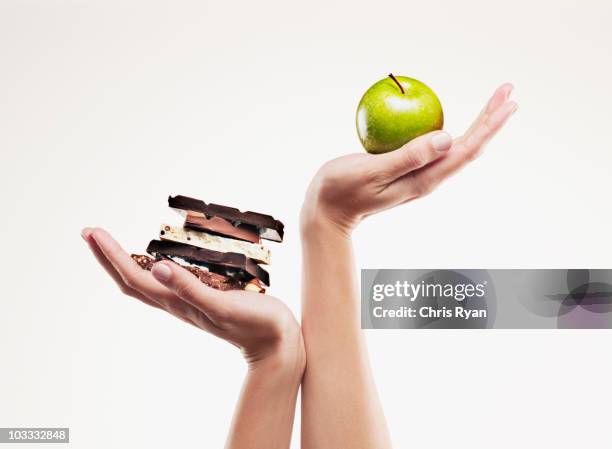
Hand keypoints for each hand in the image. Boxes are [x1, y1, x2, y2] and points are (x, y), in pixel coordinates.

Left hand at [81, 228, 304, 371]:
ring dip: (126, 262)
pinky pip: (168, 281)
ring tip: (113, 244)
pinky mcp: (203, 298)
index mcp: (176, 302)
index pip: (133, 277)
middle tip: (91, 232)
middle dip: (108, 257)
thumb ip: (191, 288)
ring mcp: (188, 302)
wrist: (276, 346)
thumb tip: (158, 267)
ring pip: (146, 281)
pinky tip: (159, 258)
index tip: (93, 232)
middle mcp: (176, 302)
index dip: (111, 255)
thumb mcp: (223, 305)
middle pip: (131, 280)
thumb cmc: (255, 325)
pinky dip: (153, 267)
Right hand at [301, 83, 516, 234]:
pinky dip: (454, 130)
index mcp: (425, 179)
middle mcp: (429, 178)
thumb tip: (447, 138)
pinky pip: (439, 148)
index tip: (508, 102)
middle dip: (491, 118)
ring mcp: (420, 175)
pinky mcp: (409, 170)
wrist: (328, 213)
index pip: (466, 149)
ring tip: (494, 102)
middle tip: (508, 91)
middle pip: (469, 146)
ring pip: (458, 147)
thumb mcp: (372, 172)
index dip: (490, 125)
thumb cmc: (342, 190)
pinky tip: (454, 121)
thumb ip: (408, 157)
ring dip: (478, 123)